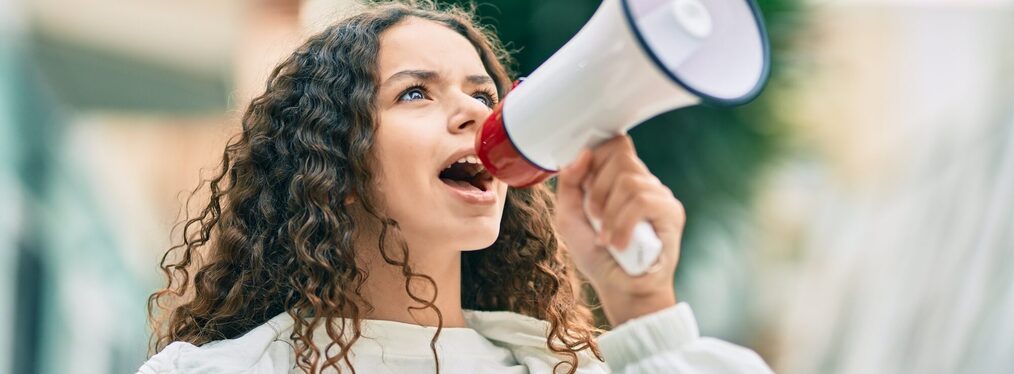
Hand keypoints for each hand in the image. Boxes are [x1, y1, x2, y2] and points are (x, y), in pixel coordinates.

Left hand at [554, 135, 685, 325]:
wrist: (621, 289)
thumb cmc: (598, 256)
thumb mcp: (570, 217)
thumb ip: (569, 184)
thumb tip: (583, 154)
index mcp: (621, 178)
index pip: (614, 143)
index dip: (594, 159)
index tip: (584, 189)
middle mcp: (643, 181)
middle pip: (620, 153)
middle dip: (596, 188)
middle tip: (594, 217)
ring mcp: (659, 194)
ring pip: (628, 180)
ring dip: (608, 214)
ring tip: (606, 238)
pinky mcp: (671, 212)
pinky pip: (641, 201)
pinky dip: (622, 224)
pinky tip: (619, 243)